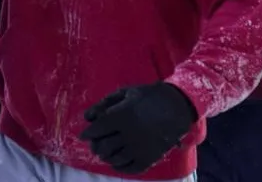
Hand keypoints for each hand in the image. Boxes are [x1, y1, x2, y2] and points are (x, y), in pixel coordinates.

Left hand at [78, 82, 196, 174]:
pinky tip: (117, 162)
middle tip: (94, 143)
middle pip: (103, 146)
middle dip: (95, 145)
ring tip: (105, 152)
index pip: (97, 130)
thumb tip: (87, 117)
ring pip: (114, 159)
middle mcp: (129, 134)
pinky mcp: (150, 157)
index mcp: (122, 116)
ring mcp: (140, 148)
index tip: (83, 135)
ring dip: (106, 156)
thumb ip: (104, 104)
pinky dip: (120, 167)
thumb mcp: (126, 92)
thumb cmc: (149, 95)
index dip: (88, 133)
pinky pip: (130, 168)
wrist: (178, 105)